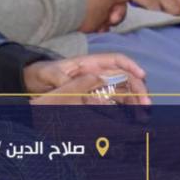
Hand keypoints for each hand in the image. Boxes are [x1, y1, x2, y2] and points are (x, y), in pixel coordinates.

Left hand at [24, 53, 148, 104]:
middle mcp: (96, 73)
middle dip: (138, 89)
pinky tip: (130, 119)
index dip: (130, 65)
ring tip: (142, 116)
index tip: (142, 75)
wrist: (33, 82)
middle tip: (146, 105)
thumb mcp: (50, 75)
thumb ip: (65, 81)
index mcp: (89, 63)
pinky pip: (112, 103)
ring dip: (134, 102)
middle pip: (124, 77)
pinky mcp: (94, 98)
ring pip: (122, 91)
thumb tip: (82, 87)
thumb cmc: (42, 73)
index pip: (115, 60)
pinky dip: (123, 110)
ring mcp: (96, 86)